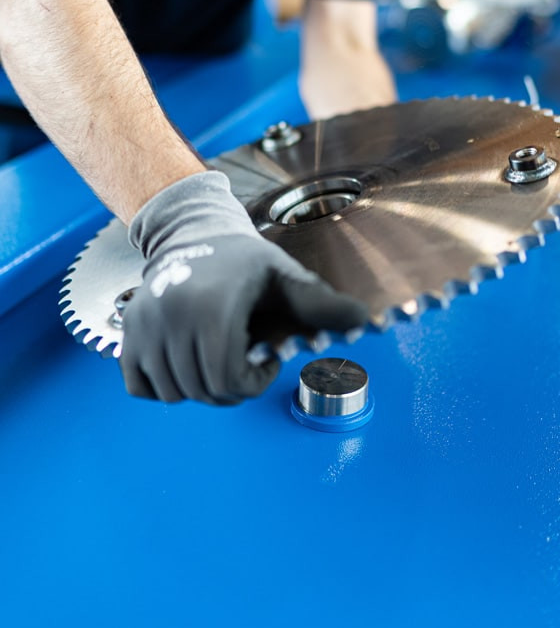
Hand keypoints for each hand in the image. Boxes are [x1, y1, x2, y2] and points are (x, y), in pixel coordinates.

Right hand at [120, 172, 368, 405]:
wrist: (190, 233)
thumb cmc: (243, 260)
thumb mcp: (284, 276)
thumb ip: (320, 302)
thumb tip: (363, 319)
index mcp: (210, 307)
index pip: (227, 380)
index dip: (253, 381)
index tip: (265, 358)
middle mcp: (169, 318)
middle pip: (204, 391)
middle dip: (233, 386)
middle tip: (245, 358)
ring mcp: (143, 328)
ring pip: (175, 394)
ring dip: (202, 386)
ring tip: (218, 354)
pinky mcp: (127, 335)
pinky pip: (141, 389)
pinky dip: (165, 386)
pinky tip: (187, 360)